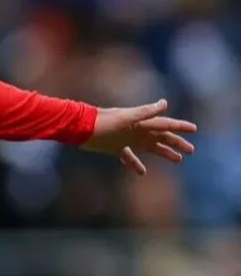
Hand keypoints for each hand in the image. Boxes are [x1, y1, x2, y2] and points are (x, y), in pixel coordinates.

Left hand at [80, 99, 195, 174]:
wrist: (81, 128)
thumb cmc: (103, 122)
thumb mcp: (125, 117)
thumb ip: (145, 112)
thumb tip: (165, 103)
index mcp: (140, 122)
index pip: (164, 124)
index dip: (180, 126)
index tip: (194, 129)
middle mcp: (136, 130)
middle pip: (161, 137)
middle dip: (176, 142)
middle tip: (190, 150)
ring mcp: (126, 139)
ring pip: (149, 147)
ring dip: (163, 152)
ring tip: (177, 159)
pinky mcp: (115, 147)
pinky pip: (129, 157)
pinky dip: (135, 163)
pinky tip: (142, 172)